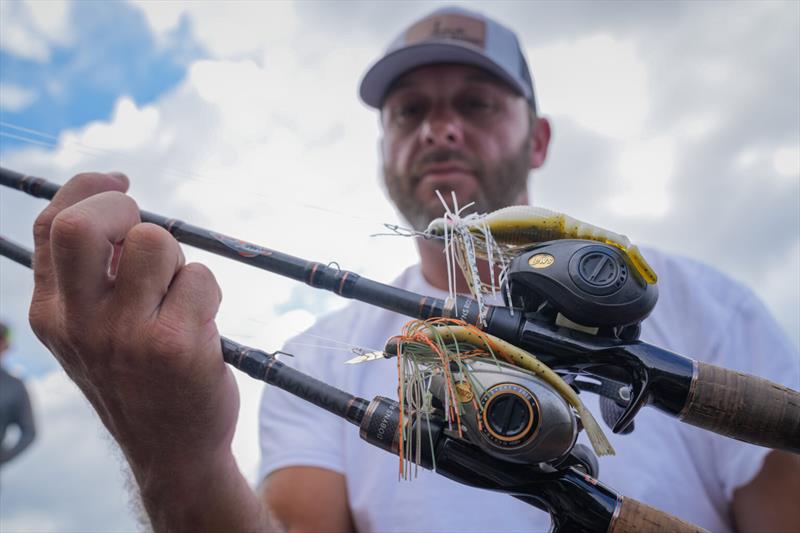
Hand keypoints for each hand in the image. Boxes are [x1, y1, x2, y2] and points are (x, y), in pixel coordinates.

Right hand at [28, 172, 237, 478]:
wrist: (171, 449)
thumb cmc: (138, 378)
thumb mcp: (92, 332)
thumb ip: (93, 277)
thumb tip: (120, 205)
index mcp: (51, 313)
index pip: (50, 225)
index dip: (86, 188)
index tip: (120, 183)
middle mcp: (78, 323)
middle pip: (83, 224)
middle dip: (122, 207)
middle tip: (147, 232)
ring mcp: (125, 335)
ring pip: (156, 241)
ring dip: (178, 259)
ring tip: (179, 297)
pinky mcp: (174, 345)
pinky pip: (200, 278)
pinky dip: (209, 292)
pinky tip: (201, 326)